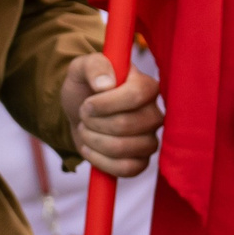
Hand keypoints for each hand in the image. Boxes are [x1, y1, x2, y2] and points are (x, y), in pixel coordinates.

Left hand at [61, 51, 163, 175]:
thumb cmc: (85, 88)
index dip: (106, 103)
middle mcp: (154, 113)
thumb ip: (93, 65)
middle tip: (84, 116)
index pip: (136, 95)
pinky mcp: (142, 160)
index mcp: (146, 86)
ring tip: (85, 130)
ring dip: (94, 141)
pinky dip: (101, 161)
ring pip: (125, 148)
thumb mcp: (80, 68)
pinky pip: (128, 169)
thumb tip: (106, 83)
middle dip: (94, 122)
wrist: (79, 114)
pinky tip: (89, 149)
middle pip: (126, 124)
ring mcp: (151, 138)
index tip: (87, 103)